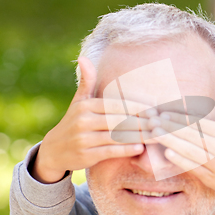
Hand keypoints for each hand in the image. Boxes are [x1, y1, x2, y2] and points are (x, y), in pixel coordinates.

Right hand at [32, 57, 154, 183]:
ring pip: (117, 136)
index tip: (155, 108)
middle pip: (119, 120)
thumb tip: (83, 58)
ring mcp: (84, 139)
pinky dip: (125, 150)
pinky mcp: (86, 155)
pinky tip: (140, 148)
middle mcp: (84, 121)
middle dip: (142, 121)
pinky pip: (110, 151)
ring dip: (139, 136)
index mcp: (86, 106)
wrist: (54, 150)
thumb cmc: (74, 122)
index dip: (137, 106)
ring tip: (157, 135)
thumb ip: (87, 81)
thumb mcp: (78, 101)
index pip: (116, 104)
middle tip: (161, 123)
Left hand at [148, 91, 214, 201]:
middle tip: (153, 119)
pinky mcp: (213, 180)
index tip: (165, 112)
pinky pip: (195, 168)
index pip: (201, 123)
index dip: (182, 117)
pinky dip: (181, 161)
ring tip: (155, 133)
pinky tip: (168, 153)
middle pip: (193, 135)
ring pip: (191, 151)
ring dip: (171, 141)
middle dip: (171, 126)